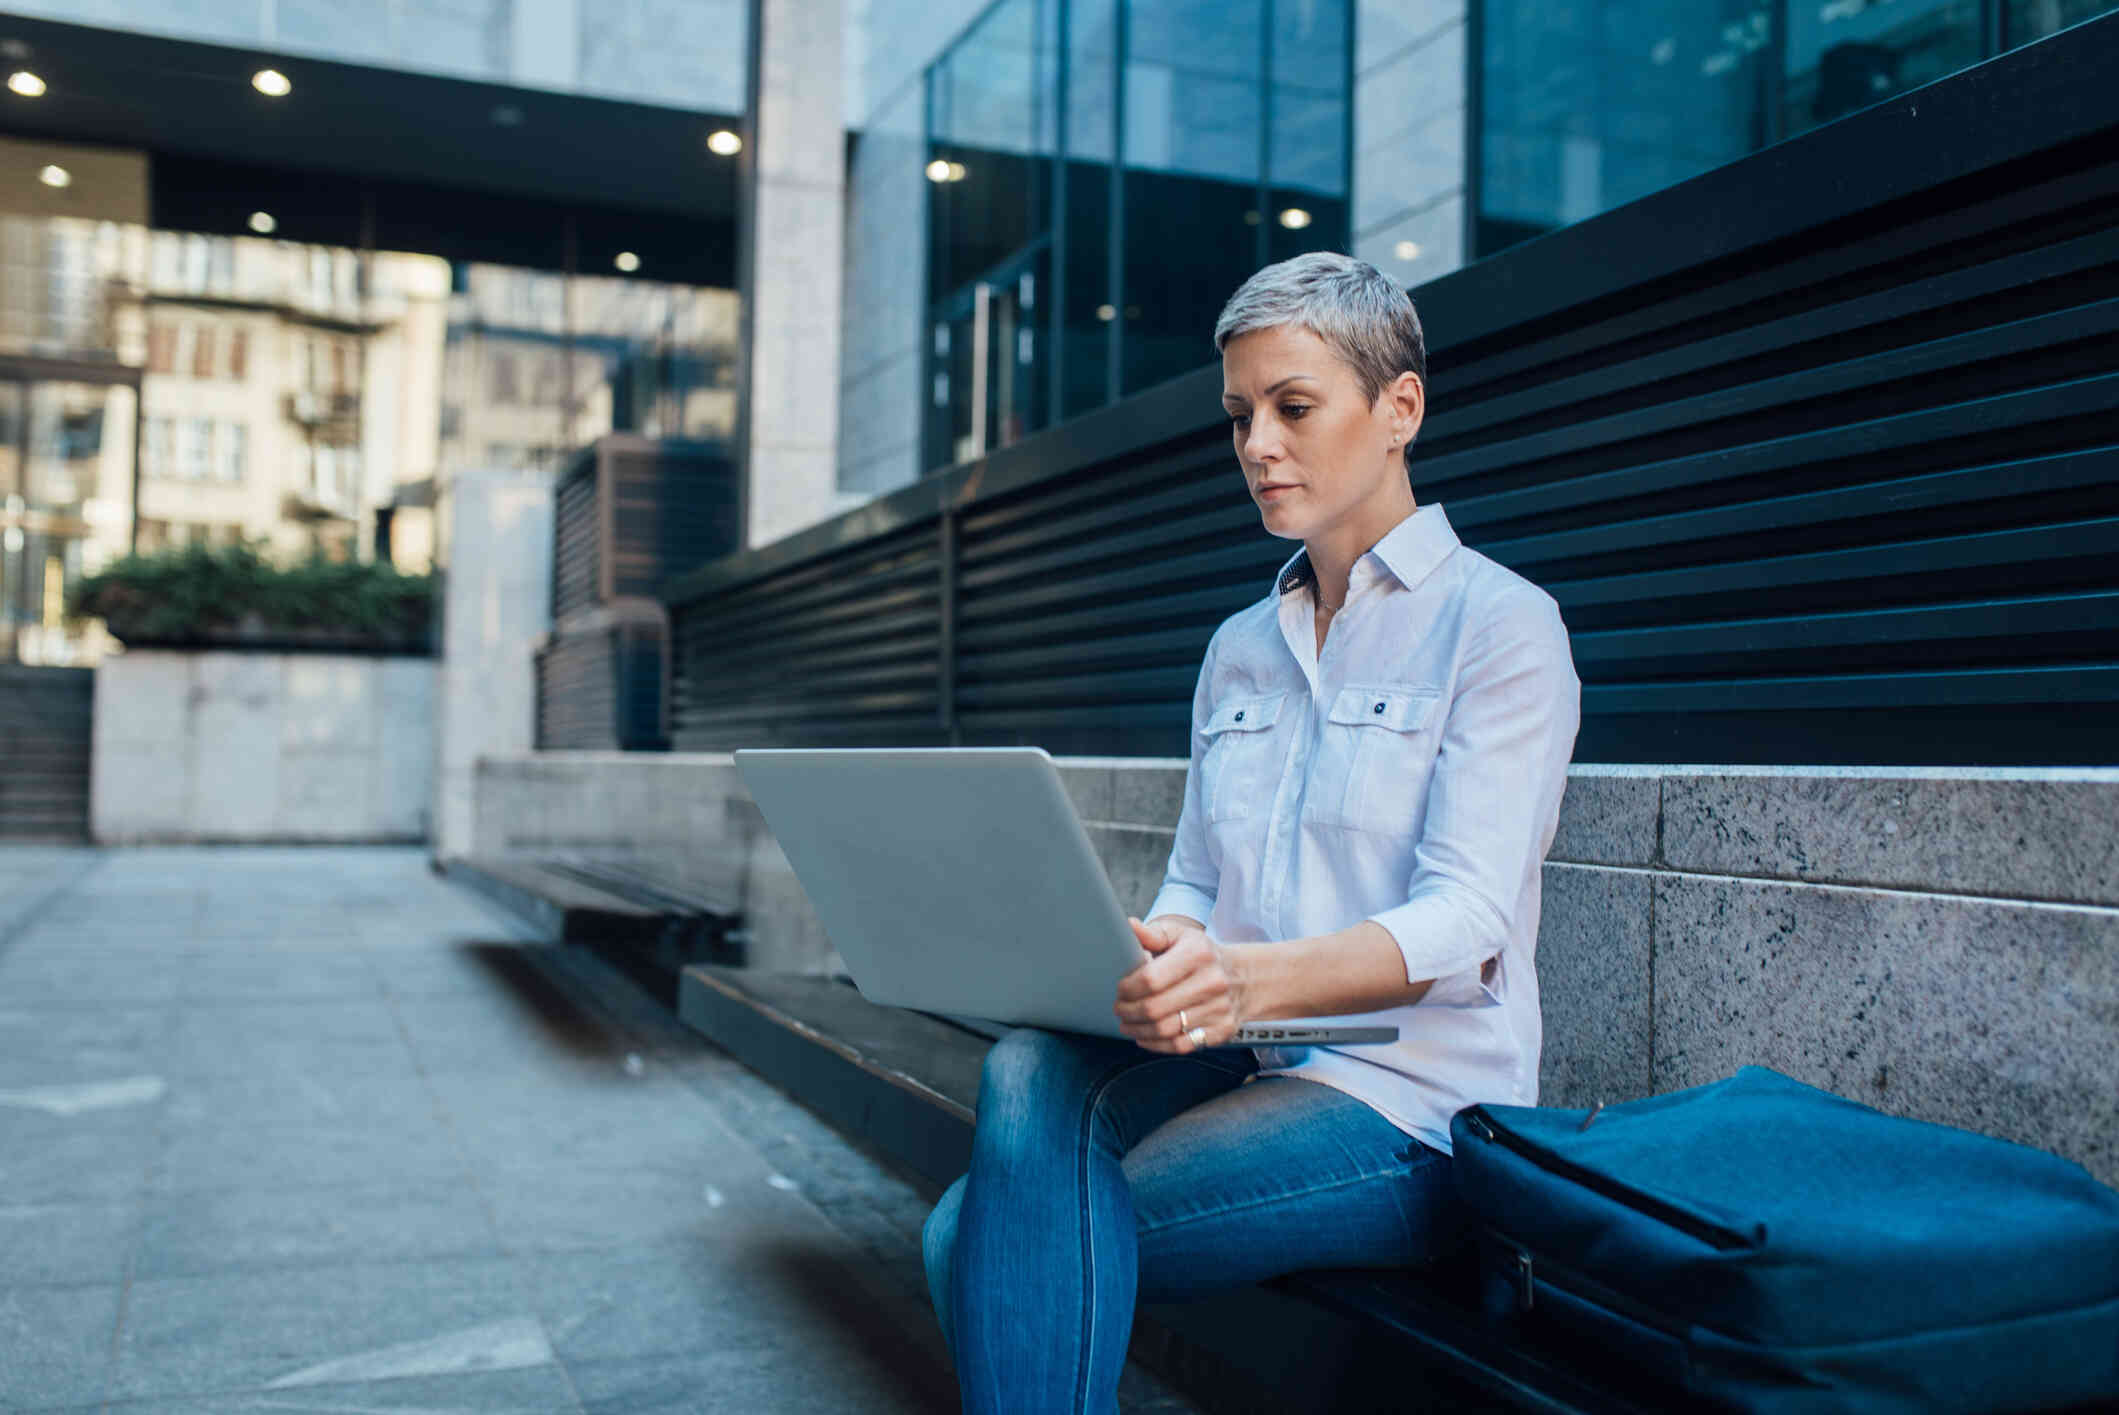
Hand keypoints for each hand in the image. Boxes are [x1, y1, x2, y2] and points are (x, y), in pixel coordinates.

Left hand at [1114, 916, 1248, 1053]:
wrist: (1245, 978)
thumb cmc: (1204, 956)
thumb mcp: (1182, 935)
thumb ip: (1154, 933)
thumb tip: (1130, 927)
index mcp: (1198, 954)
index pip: (1151, 978)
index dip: (1128, 988)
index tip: (1120, 990)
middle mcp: (1212, 981)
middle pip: (1155, 1007)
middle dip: (1129, 1011)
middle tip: (1119, 1009)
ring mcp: (1219, 1009)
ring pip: (1165, 1030)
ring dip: (1138, 1030)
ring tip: (1127, 1024)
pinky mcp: (1222, 1030)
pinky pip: (1181, 1045)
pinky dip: (1157, 1045)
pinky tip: (1146, 1037)